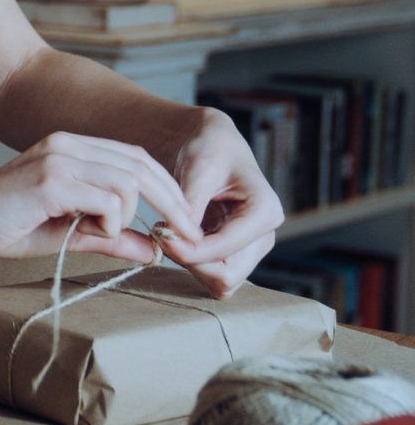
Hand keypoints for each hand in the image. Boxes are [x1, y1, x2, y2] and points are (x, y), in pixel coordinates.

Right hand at [0, 131, 204, 266]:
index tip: (185, 225)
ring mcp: (58, 159)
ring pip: (128, 183)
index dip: (168, 190)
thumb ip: (111, 236)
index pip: (137, 158)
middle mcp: (66, 144)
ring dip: (128, 218)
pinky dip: (111, 224)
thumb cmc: (5, 227)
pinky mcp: (50, 182)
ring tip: (104, 235)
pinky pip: (107, 200)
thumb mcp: (68, 231)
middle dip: (172, 204)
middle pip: (141, 165)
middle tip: (186, 238)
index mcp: (70, 147)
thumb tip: (156, 249)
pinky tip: (91, 233)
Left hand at [150, 107, 283, 297]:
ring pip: (220, 281)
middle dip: (190, 262)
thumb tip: (178, 239)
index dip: (190, 250)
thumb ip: (191, 206)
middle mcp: (264, 235)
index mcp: (265, 212)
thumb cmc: (208, 147)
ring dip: (189, 264)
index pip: (226, 251)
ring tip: (166, 233)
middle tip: (161, 236)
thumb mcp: (199, 168)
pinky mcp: (235, 251)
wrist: (212, 143)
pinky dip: (191, 262)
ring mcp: (251, 247)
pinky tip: (174, 238)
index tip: (160, 233)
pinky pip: (213, 273)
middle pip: (227, 276)